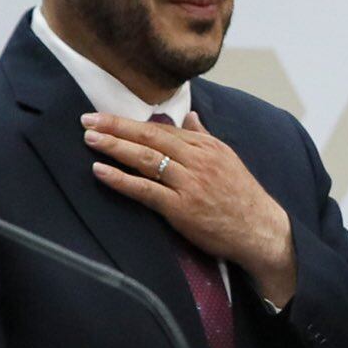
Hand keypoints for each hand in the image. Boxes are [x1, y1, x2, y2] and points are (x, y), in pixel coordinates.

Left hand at [82, 112, 296, 306]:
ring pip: (145, 158)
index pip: (161, 128)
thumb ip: (204, 137)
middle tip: (87, 120)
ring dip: (114, 147)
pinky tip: (101, 170)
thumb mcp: (227, 158)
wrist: (260, 231)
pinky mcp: (182, 208)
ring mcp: (189, 183)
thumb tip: (189, 117)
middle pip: (149, 137)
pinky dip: (121, 179)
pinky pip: (146, 190)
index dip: (130, 122)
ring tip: (90, 138)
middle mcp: (197, 159)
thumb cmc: (242, 197)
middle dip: (115, 127)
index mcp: (206, 146)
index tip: (105, 116)